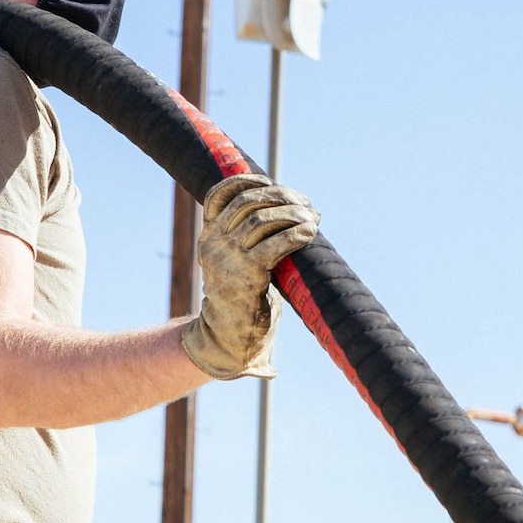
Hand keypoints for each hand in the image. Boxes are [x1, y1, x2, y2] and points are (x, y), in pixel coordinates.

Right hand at [180, 173, 318, 380]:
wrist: (228, 340)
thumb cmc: (241, 299)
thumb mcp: (235, 262)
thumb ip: (249, 239)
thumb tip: (289, 209)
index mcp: (208, 236)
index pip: (218, 195)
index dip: (244, 182)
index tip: (270, 181)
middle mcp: (214, 243)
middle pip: (247, 203)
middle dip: (281, 197)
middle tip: (306, 204)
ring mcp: (228, 258)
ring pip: (262, 220)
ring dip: (292, 214)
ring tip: (313, 219)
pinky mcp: (247, 275)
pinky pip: (275, 244)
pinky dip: (296, 234)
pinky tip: (309, 233)